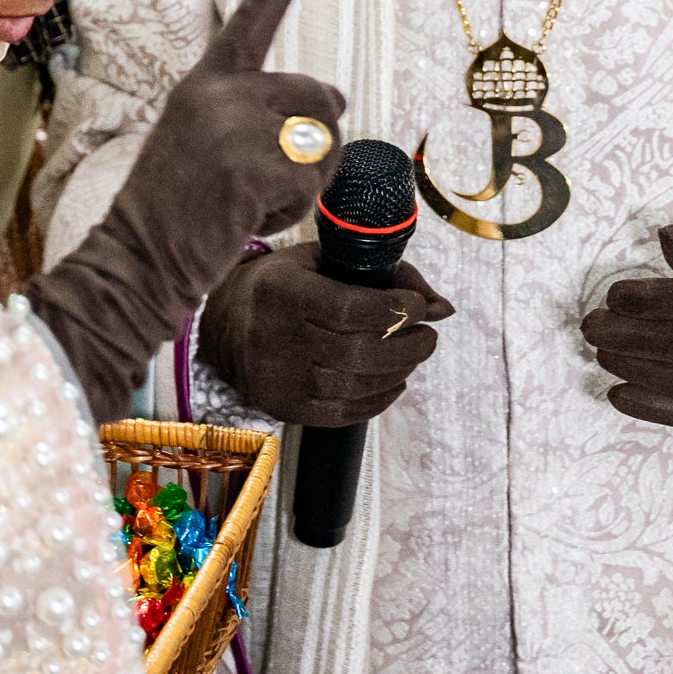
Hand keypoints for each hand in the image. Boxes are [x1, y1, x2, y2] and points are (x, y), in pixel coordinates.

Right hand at [25, 0, 343, 406]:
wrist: (136, 258)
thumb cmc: (174, 209)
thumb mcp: (206, 141)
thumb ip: (258, 113)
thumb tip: (337, 98)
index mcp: (205, 80)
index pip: (252, 16)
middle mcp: (220, 91)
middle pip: (320, 97)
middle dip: (315, 141)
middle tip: (264, 178)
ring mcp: (236, 127)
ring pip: (324, 145)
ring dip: (303, 182)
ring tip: (247, 200)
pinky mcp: (254, 168)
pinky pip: (312, 186)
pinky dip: (291, 212)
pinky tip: (245, 219)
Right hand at [198, 245, 454, 425]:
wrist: (229, 324)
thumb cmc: (288, 283)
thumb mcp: (326, 260)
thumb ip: (386, 275)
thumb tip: (444, 308)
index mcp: (283, 293)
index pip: (350, 310)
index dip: (395, 310)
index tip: (420, 306)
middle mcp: (276, 339)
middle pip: (358, 353)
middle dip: (408, 344)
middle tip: (428, 335)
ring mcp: (280, 379)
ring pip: (355, 386)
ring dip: (398, 371)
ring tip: (413, 354)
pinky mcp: (286, 408)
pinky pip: (345, 413)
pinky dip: (380, 398)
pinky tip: (393, 379)